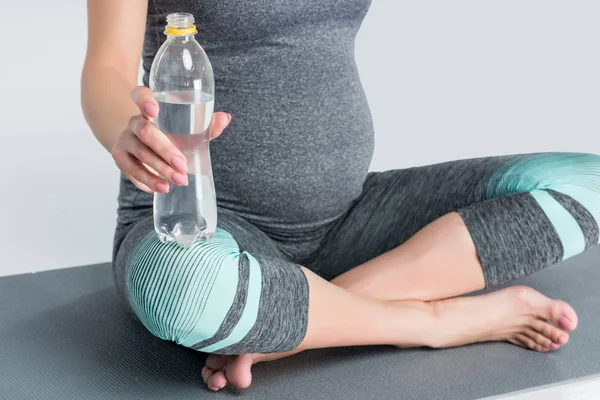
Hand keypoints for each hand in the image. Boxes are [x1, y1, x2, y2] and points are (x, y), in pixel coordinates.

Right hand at [111, 86, 230, 193]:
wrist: (140, 144)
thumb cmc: (168, 133)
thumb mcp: (185, 128)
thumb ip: (205, 124)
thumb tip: (225, 118)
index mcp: (148, 107)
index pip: (140, 95)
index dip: (144, 100)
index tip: (154, 109)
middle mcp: (134, 121)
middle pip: (145, 132)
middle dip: (165, 149)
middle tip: (183, 165)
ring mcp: (125, 139)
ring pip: (140, 154)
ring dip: (160, 170)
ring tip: (180, 181)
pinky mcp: (120, 157)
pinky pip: (131, 171)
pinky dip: (147, 181)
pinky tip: (161, 188)